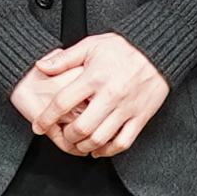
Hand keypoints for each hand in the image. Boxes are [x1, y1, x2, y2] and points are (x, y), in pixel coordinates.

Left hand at [16, 34, 172, 158]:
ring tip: (78, 143)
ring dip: (84, 146)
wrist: (158, 50)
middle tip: (63, 134)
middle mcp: (110, 95)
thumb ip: (64, 58)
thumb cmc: (124, 47)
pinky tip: (99, 149)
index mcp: (94, 77)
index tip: (38, 126)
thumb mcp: (91, 45)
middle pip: (81, 127)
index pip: (63, 103)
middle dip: (67, 136)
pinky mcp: (140, 117)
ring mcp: (126, 108)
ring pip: (100, 139)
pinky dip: (108, 151)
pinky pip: (123, 142)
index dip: (46, 118)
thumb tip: (41, 66)